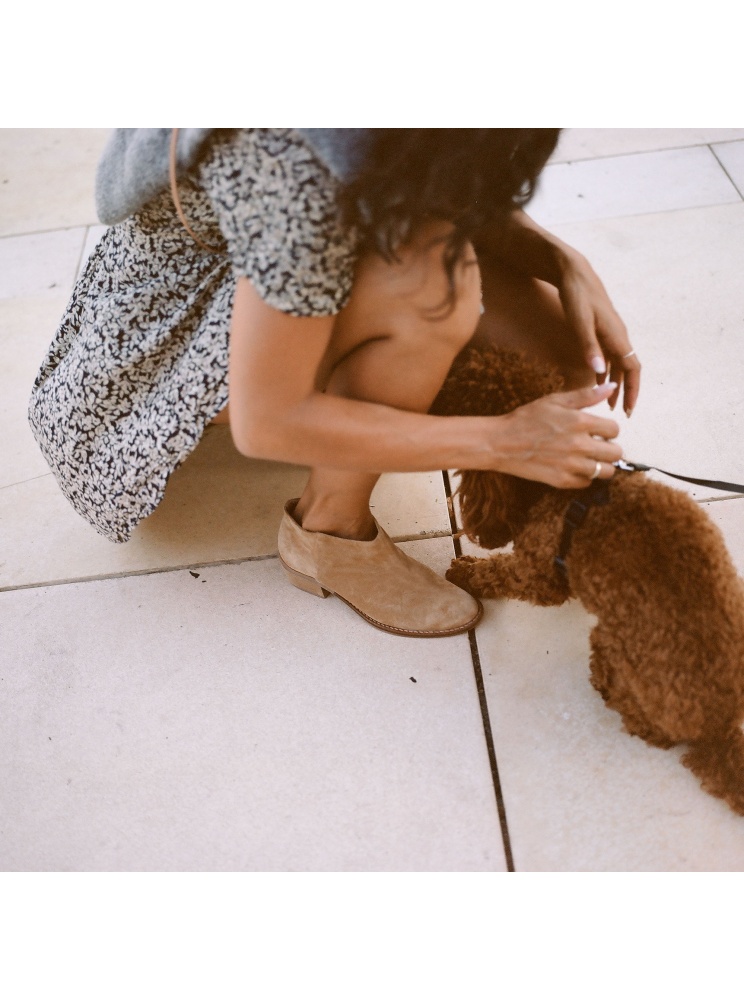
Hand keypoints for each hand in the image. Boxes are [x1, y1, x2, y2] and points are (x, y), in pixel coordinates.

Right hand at [496, 382, 622, 487]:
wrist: (501, 442)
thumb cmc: (526, 418)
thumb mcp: (555, 400)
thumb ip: (586, 395)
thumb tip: (611, 387)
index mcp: (580, 422)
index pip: (614, 430)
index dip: (608, 429)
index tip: (598, 431)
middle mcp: (579, 445)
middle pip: (615, 453)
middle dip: (609, 448)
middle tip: (597, 446)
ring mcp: (571, 465)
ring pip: (605, 472)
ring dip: (600, 465)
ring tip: (588, 458)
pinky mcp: (562, 481)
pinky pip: (587, 483)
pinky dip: (584, 476)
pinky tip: (573, 467)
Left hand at [557, 251, 640, 416]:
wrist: (574, 272)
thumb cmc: (576, 296)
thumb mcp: (579, 322)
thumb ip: (588, 346)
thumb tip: (599, 372)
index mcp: (617, 336)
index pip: (632, 369)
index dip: (632, 390)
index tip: (628, 410)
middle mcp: (619, 335)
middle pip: (629, 369)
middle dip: (627, 391)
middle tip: (621, 412)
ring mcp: (612, 332)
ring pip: (620, 363)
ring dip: (616, 383)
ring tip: (609, 402)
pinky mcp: (603, 329)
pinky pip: (611, 355)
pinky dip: (607, 370)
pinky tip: (598, 378)